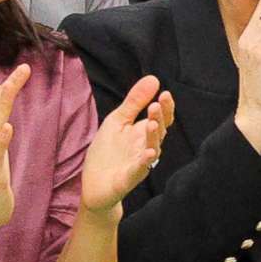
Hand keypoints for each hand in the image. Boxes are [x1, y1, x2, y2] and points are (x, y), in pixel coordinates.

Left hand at [81, 75, 172, 215]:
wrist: (95, 183)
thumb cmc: (108, 151)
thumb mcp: (118, 120)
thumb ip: (135, 102)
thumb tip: (154, 78)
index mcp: (144, 132)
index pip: (162, 118)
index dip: (166, 107)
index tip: (165, 93)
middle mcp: (146, 147)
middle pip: (159, 132)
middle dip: (159, 118)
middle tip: (156, 105)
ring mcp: (140, 163)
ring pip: (153, 149)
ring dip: (154, 137)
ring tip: (152, 123)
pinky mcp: (130, 177)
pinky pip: (141, 169)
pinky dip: (145, 162)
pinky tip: (149, 153)